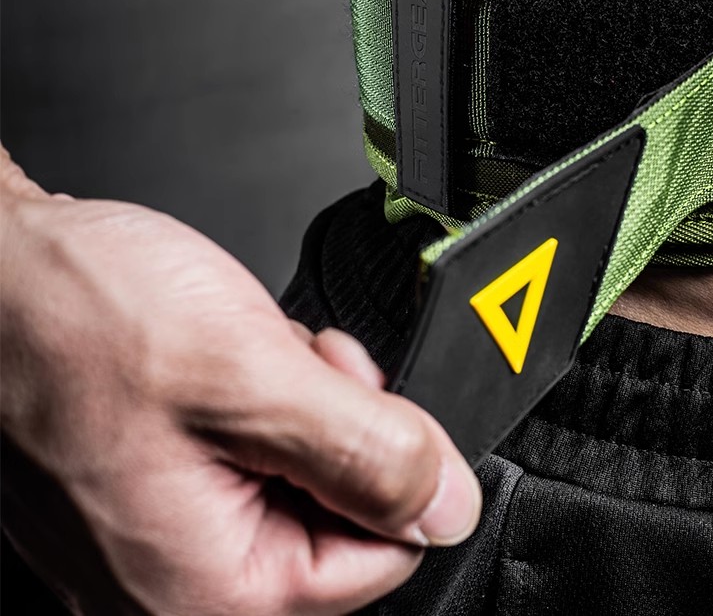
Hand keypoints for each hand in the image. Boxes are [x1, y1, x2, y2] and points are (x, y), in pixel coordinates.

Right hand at [0, 150, 480, 614]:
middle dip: (330, 421)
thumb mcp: (250, 372)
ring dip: (284, 399)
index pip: (381, 555)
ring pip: (287, 476)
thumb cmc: (74, 314)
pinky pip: (235, 455)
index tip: (349, 387)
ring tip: (230, 346)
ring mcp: (148, 537)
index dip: (389, 456)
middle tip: (284, 357)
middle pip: (332, 516)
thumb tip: (448, 503)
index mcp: (208, 590)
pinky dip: (243, 397)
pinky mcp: (139, 488)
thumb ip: (367, 450)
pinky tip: (204, 354)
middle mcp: (170, 585)